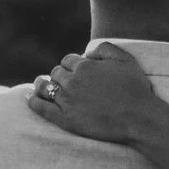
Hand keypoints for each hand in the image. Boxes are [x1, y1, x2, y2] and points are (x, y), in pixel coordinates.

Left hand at [26, 43, 161, 144]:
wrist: (139, 118)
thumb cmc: (135, 89)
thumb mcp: (125, 59)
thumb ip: (105, 48)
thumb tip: (88, 51)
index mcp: (85, 66)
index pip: (68, 60)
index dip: (72, 64)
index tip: (76, 70)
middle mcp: (72, 81)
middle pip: (57, 73)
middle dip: (60, 75)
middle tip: (65, 81)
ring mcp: (67, 101)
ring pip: (46, 87)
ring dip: (42, 84)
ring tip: (41, 84)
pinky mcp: (65, 119)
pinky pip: (41, 108)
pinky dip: (33, 101)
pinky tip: (29, 98)